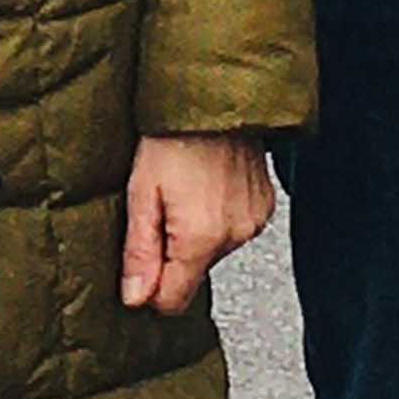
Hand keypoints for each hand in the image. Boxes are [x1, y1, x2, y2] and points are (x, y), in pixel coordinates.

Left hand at [120, 134, 272, 312]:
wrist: (215, 97)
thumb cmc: (173, 136)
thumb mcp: (141, 191)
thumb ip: (139, 251)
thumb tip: (135, 298)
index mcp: (201, 236)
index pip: (174, 300)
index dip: (150, 288)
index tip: (140, 260)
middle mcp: (234, 234)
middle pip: (192, 274)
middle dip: (172, 251)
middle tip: (160, 207)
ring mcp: (254, 222)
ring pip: (212, 252)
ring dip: (195, 234)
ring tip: (185, 192)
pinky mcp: (263, 209)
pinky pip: (232, 231)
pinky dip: (216, 218)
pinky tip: (205, 188)